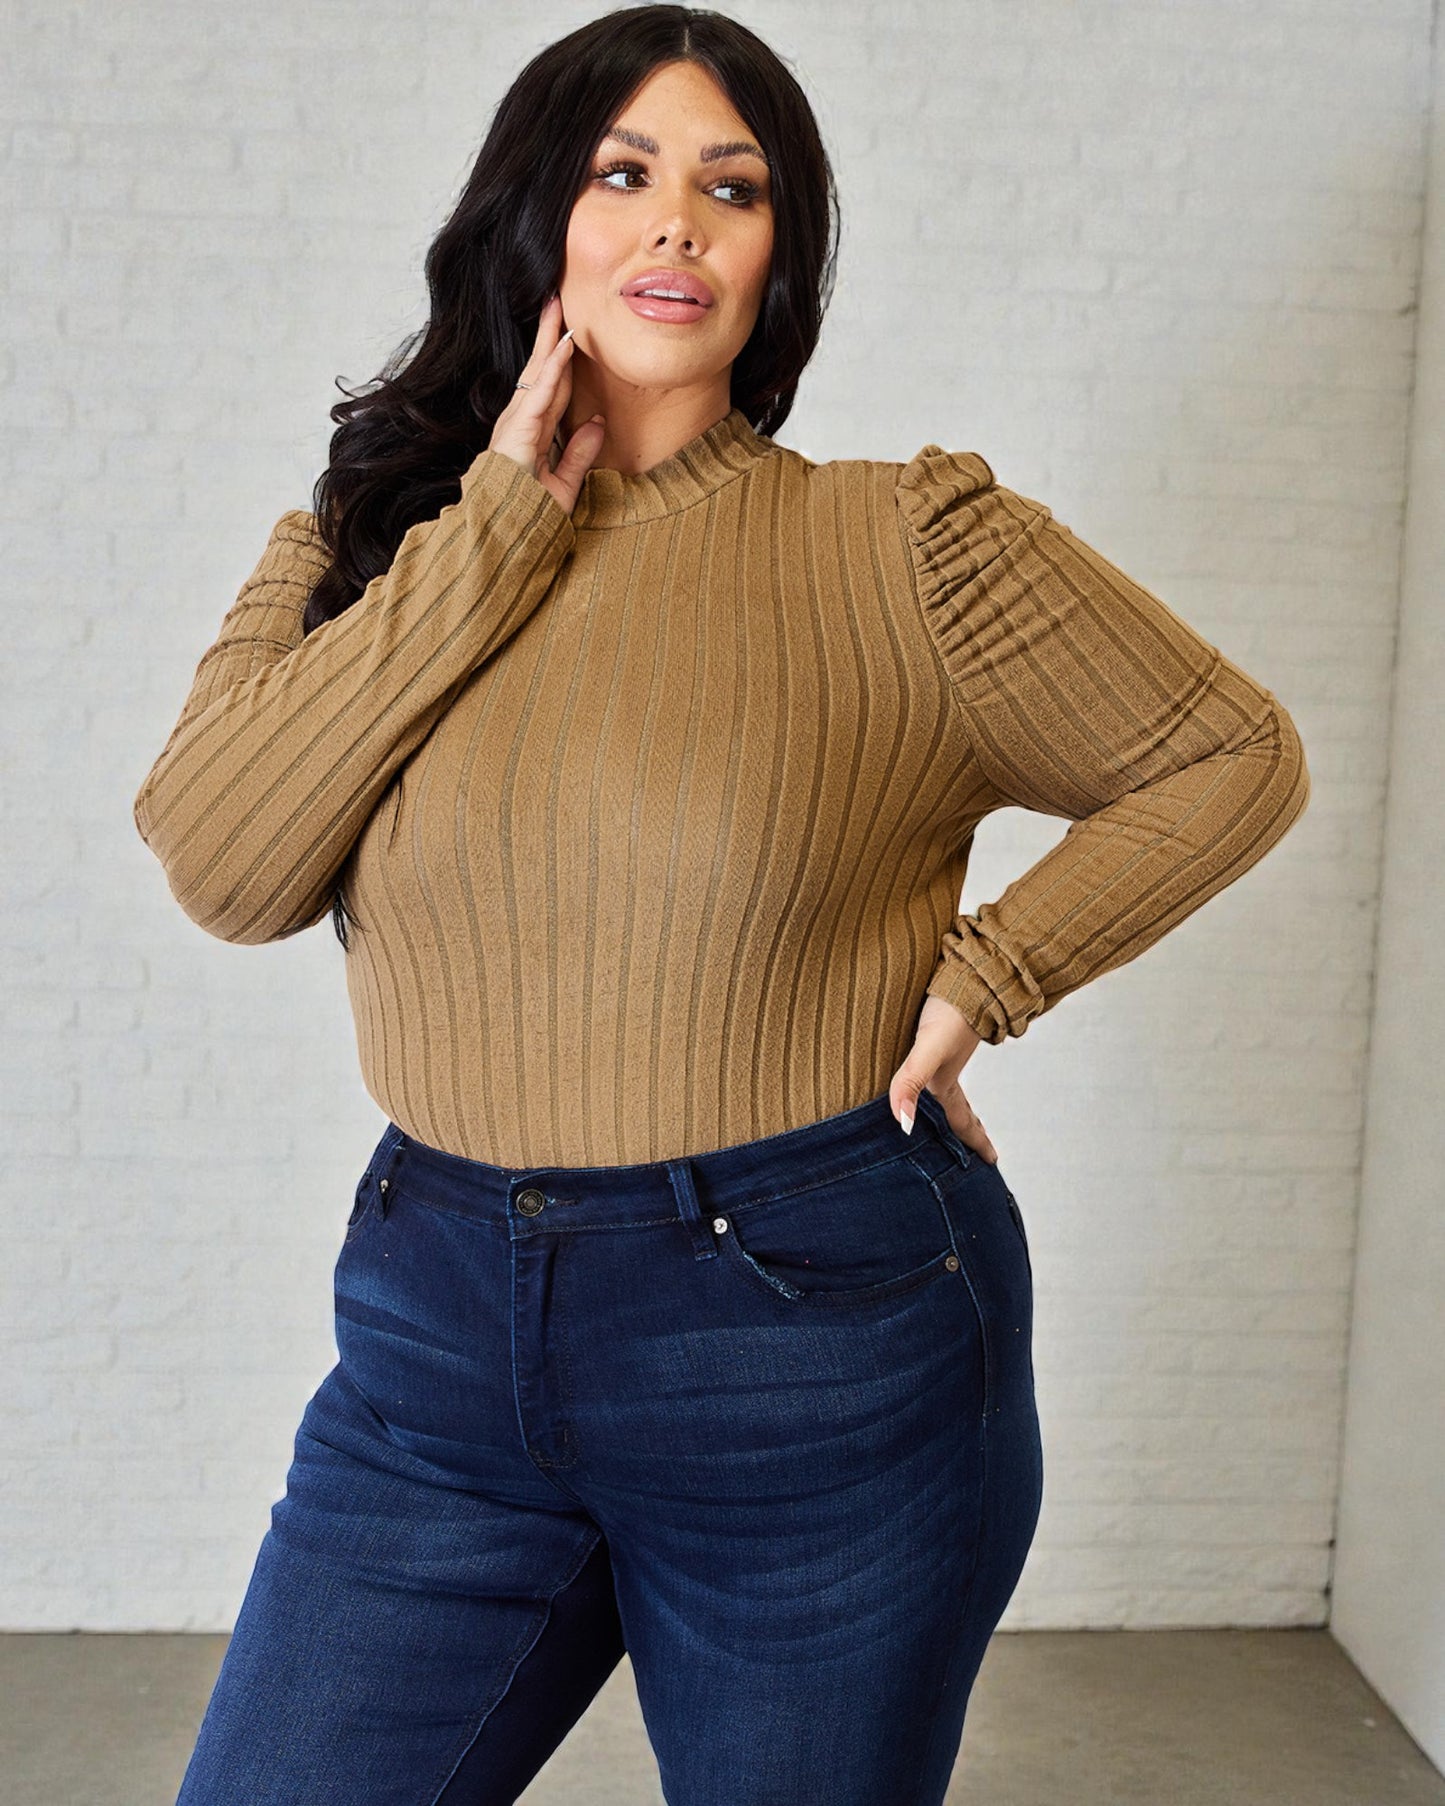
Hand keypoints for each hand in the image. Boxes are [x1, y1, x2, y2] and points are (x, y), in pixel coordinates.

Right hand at [488, 293, 605, 512]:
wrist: (505, 538)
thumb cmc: (528, 517)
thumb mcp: (564, 483)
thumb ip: (580, 453)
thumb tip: (597, 423)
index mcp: (530, 433)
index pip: (550, 388)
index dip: (561, 359)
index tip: (571, 332)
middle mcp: (519, 422)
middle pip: (540, 371)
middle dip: (549, 334)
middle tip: (558, 299)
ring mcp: (515, 424)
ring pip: (538, 373)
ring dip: (550, 339)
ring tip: (559, 306)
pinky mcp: (518, 431)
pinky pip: (540, 392)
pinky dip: (553, 367)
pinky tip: (564, 344)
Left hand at [888, 992, 998, 1162]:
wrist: (967, 966)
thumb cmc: (950, 1007)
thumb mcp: (929, 1048)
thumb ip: (911, 1081)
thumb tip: (903, 1124)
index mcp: (945, 1079)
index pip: (962, 1121)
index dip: (975, 1142)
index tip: (993, 1162)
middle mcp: (942, 1067)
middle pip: (955, 1106)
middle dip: (963, 1130)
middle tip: (973, 1147)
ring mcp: (940, 1047)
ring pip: (943, 1081)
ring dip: (948, 1100)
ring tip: (945, 1114)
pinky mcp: (932, 1026)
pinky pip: (929, 1057)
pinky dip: (927, 1069)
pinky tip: (920, 1063)